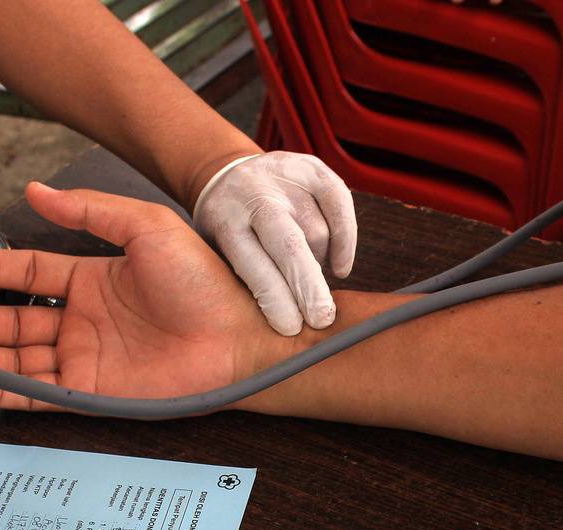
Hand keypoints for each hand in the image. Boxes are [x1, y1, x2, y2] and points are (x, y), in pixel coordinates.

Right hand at [0, 183, 289, 410]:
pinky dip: (1, 389)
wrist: (238, 336)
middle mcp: (84, 321)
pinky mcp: (92, 394)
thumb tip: (38, 191)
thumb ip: (91, 211)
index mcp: (94, 280)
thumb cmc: (203, 280)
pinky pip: (37, 393)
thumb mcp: (146, 227)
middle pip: (18, 321)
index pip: (31, 274)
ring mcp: (86, 359)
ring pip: (20, 359)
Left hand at [192, 151, 356, 335]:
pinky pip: (340, 202)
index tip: (291, 328)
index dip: (274, 297)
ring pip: (317, 231)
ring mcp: (283, 178)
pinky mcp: (311, 167)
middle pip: (289, 244)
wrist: (227, 176)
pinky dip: (346, 238)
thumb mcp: (216, 254)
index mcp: (225, 222)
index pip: (252, 264)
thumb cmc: (226, 231)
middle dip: (307, 286)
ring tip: (307, 277)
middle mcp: (254, 196)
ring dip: (319, 263)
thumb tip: (280, 328)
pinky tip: (340, 265)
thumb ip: (245, 281)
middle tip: (322, 319)